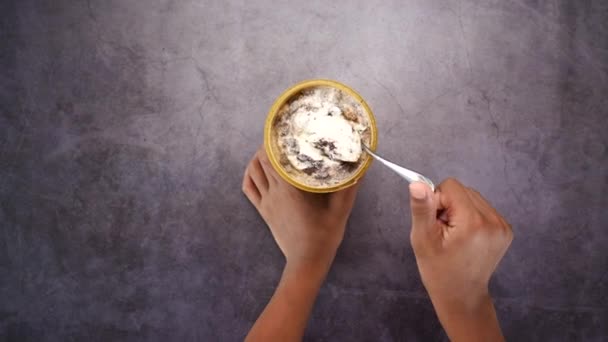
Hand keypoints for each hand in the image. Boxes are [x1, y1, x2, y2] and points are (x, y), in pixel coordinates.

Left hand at [243, 146, 360, 341]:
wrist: (307, 261)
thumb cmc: (325, 235)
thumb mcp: (341, 209)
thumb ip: (349, 186)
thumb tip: (361, 165)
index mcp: (290, 189)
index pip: (273, 157)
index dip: (274, 141)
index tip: (282, 130)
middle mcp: (274, 192)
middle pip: (261, 161)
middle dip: (267, 145)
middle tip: (279, 137)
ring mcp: (266, 202)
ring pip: (252, 172)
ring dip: (256, 158)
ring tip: (268, 149)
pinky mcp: (262, 211)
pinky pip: (248, 189)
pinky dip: (248, 175)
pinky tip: (255, 169)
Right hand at [408, 178, 511, 340]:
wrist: (462, 295)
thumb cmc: (439, 271)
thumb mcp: (423, 239)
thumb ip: (422, 208)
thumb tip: (418, 183)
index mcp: (472, 222)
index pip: (450, 186)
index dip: (437, 201)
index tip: (436, 223)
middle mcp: (492, 221)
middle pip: (463, 190)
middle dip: (448, 206)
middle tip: (444, 231)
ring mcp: (502, 226)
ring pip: (472, 197)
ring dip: (459, 210)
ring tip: (454, 235)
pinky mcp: (506, 229)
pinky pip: (482, 208)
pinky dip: (471, 217)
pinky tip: (466, 236)